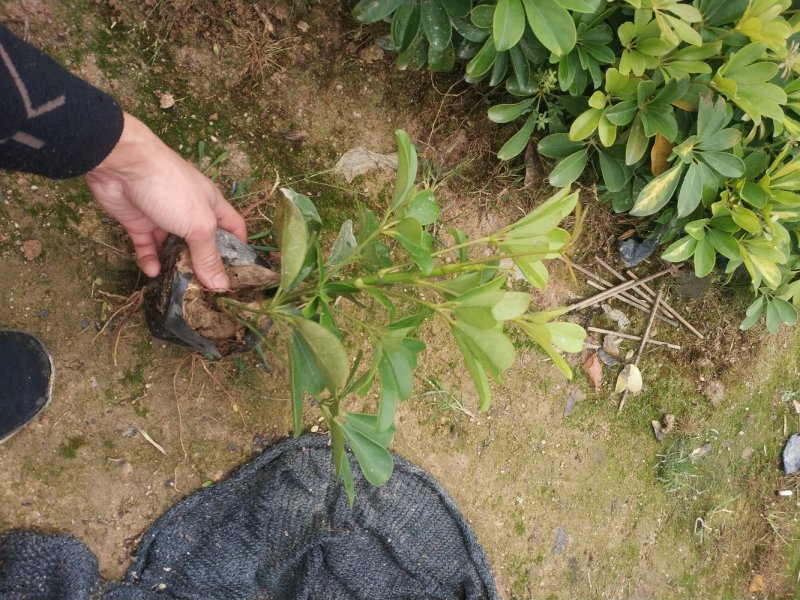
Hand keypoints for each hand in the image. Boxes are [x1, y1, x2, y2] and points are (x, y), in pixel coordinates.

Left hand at [84, 112, 246, 289]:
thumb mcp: (199, 225)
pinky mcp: (139, 223)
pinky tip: (153, 272)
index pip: (234, 228)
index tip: (239, 274)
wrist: (122, 165)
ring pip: (174, 249)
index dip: (239, 249)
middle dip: (204, 265)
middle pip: (203, 243)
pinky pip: (147, 247)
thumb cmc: (172, 189)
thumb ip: (209, 256)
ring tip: (179, 288)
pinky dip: (150, 260)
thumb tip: (222, 286)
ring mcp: (164, 218)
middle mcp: (190, 212)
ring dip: (176, 266)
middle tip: (207, 291)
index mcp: (212, 205)